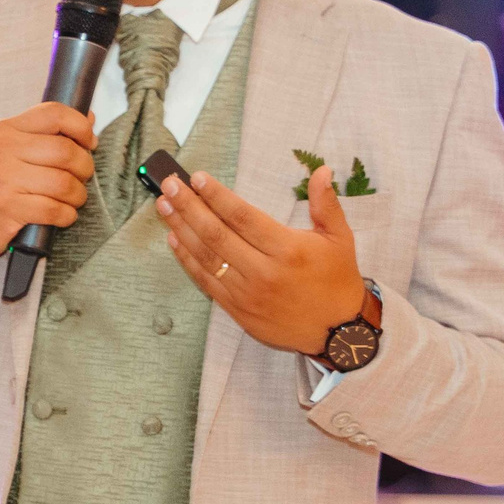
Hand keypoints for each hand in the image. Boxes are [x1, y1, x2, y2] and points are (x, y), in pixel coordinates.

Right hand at [0, 101, 97, 262]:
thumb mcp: (11, 150)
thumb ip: (46, 134)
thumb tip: (88, 118)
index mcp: (6, 129)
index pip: (54, 114)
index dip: (80, 127)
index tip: (89, 142)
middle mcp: (3, 149)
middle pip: (66, 151)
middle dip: (84, 168)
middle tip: (81, 178)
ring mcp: (3, 178)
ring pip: (64, 183)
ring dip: (77, 196)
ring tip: (72, 200)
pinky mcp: (7, 206)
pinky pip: (54, 209)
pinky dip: (66, 215)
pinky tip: (61, 215)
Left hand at [156, 165, 364, 354]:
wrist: (338, 332)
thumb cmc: (337, 280)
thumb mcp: (340, 239)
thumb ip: (326, 204)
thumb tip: (322, 171)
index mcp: (287, 249)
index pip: (242, 217)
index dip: (217, 196)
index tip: (196, 177)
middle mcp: (263, 271)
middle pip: (216, 234)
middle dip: (189, 206)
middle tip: (169, 185)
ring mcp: (246, 292)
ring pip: (206, 256)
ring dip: (180, 229)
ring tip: (163, 206)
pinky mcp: (236, 309)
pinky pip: (205, 280)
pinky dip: (187, 259)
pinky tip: (173, 239)